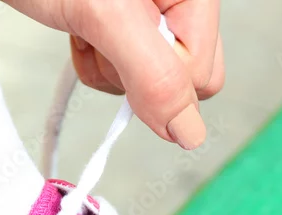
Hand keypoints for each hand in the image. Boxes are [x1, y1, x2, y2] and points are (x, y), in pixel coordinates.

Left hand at [5, 0, 223, 148]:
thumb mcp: (105, 14)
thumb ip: (154, 75)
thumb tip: (190, 134)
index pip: (203, 78)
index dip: (156, 80)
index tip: (115, 50)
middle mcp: (182, 2)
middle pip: (182, 81)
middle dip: (134, 75)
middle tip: (99, 35)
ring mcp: (155, 12)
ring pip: (150, 80)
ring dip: (106, 65)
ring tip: (83, 24)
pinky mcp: (126, 21)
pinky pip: (124, 67)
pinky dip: (93, 56)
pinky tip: (79, 27)